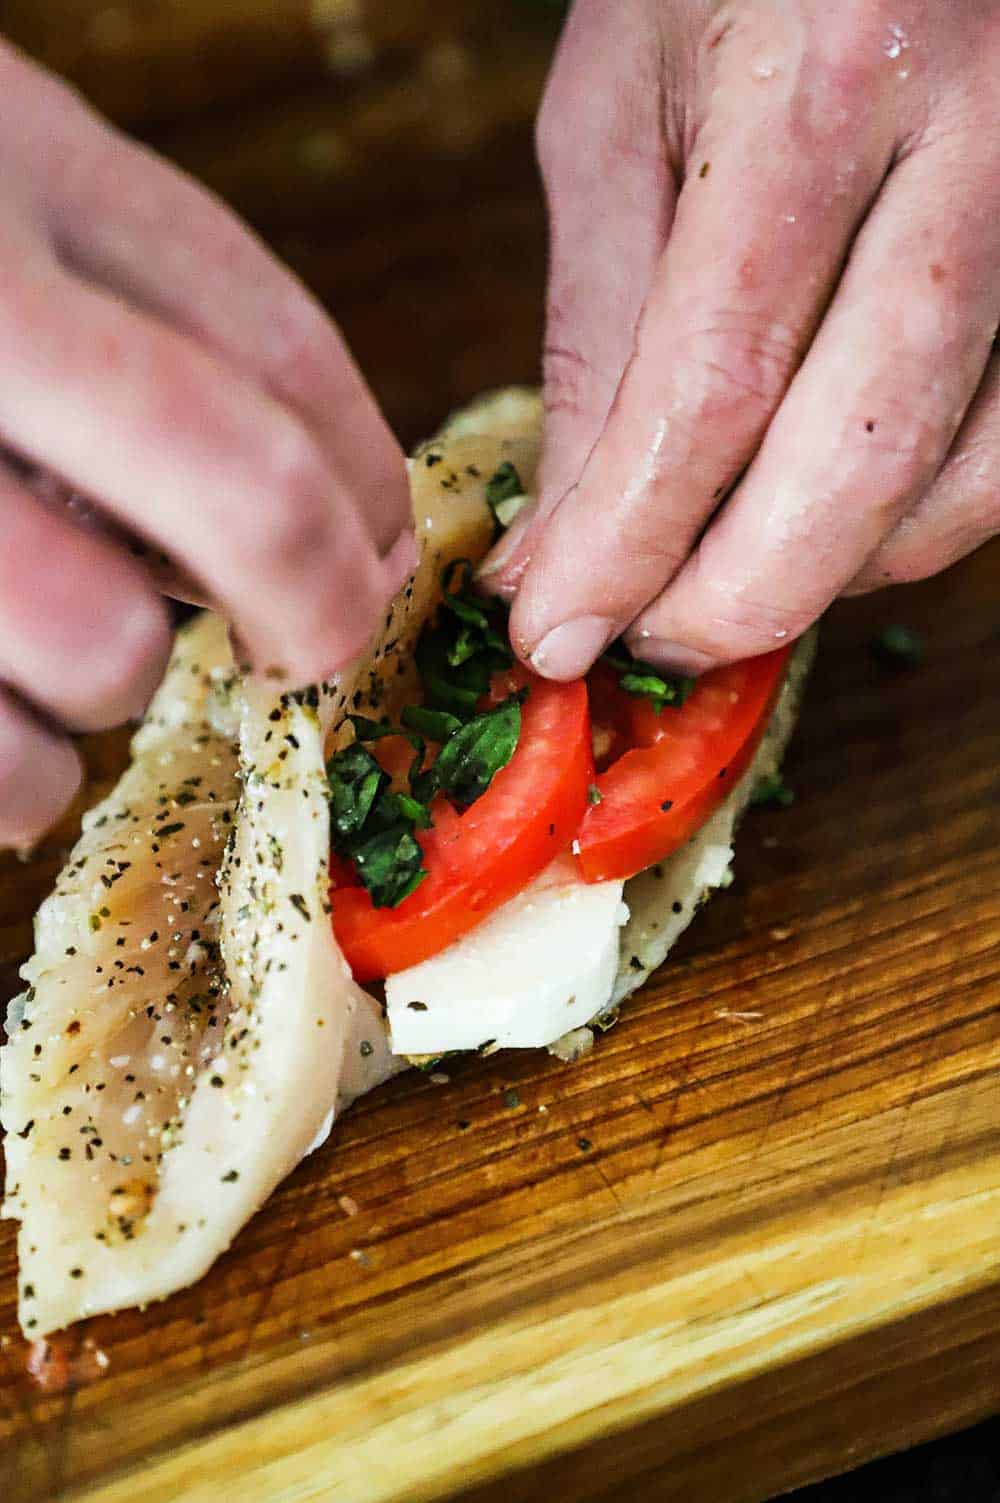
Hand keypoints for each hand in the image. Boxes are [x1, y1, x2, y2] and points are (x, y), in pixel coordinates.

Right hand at [0, 41, 413, 849]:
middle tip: (304, 648)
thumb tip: (350, 515)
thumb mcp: (1, 181)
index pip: (278, 349)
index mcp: (7, 161)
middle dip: (318, 601)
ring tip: (56, 643)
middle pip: (238, 489)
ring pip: (101, 651)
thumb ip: (155, 305)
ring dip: (114, 686)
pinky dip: (16, 775)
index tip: (381, 556)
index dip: (371, 486)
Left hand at [483, 0, 999, 679]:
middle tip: (649, 642)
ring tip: (723, 580)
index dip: (628, 542)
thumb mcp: (620, 117)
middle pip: (864, 450)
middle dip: (739, 595)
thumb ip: (598, 336)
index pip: (715, 381)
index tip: (556, 633)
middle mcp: (978, 138)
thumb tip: (558, 542)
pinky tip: (833, 522)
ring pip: (969, 475)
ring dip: (832, 571)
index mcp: (824, 79)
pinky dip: (922, 524)